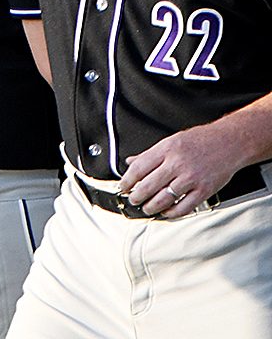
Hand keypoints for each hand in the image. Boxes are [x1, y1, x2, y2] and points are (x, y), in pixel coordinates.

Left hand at [118, 122, 256, 217]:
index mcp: (166, 150)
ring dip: (151, 207)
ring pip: (164, 198)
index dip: (127, 180)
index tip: (123, 187)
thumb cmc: (201, 140)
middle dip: (137, 196)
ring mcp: (191, 178)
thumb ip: (150, 154)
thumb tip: (131, 162)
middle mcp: (177, 164)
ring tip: (146, 208)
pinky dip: (172, 213)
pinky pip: (184, 206)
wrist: (229, 142)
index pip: (139, 168)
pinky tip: (166, 212)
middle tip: (133, 200)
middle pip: (149, 186)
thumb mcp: (171, 141)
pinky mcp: (204, 190)